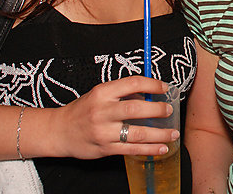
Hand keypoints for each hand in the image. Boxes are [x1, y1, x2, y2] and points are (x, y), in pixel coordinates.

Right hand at [51, 76, 176, 158]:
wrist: (59, 131)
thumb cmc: (83, 110)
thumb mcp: (100, 95)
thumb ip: (123, 93)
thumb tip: (150, 94)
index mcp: (103, 92)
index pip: (133, 83)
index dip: (152, 84)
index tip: (165, 88)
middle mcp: (102, 111)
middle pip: (136, 109)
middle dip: (158, 110)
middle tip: (170, 110)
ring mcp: (104, 131)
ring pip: (137, 133)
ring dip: (159, 134)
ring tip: (173, 133)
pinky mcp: (105, 148)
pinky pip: (132, 149)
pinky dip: (150, 149)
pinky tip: (162, 148)